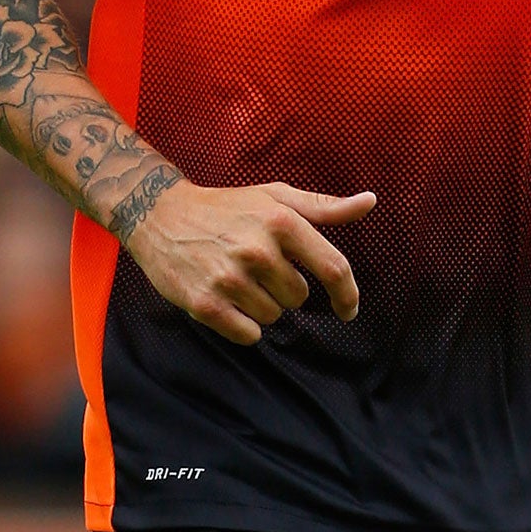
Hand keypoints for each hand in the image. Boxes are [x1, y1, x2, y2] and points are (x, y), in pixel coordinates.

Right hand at [123, 179, 376, 343]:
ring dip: (262, 304)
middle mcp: (257, 250)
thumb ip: (324, 207)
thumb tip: (370, 202)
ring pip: (274, 317)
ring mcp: (229, 278)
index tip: (349, 308)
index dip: (348, 294)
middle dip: (285, 288)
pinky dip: (243, 325)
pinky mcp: (205, 304)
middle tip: (258, 267)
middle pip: (300, 298)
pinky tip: (226, 298)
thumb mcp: (275, 197)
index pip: (334, 268)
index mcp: (281, 221)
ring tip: (237, 277)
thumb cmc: (227, 207)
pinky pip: (248, 334)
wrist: (160, 215)